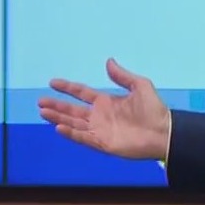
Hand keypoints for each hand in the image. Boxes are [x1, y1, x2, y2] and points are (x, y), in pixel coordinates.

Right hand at [38, 58, 170, 159]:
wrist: (163, 132)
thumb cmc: (154, 109)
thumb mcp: (140, 86)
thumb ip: (122, 76)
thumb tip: (109, 61)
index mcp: (107, 101)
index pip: (82, 93)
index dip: (68, 88)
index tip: (53, 82)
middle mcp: (100, 116)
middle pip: (72, 110)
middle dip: (57, 105)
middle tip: (40, 101)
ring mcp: (100, 130)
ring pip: (73, 123)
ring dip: (58, 118)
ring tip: (43, 112)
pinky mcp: (102, 143)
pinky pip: (83, 138)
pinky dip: (71, 133)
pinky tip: (58, 127)